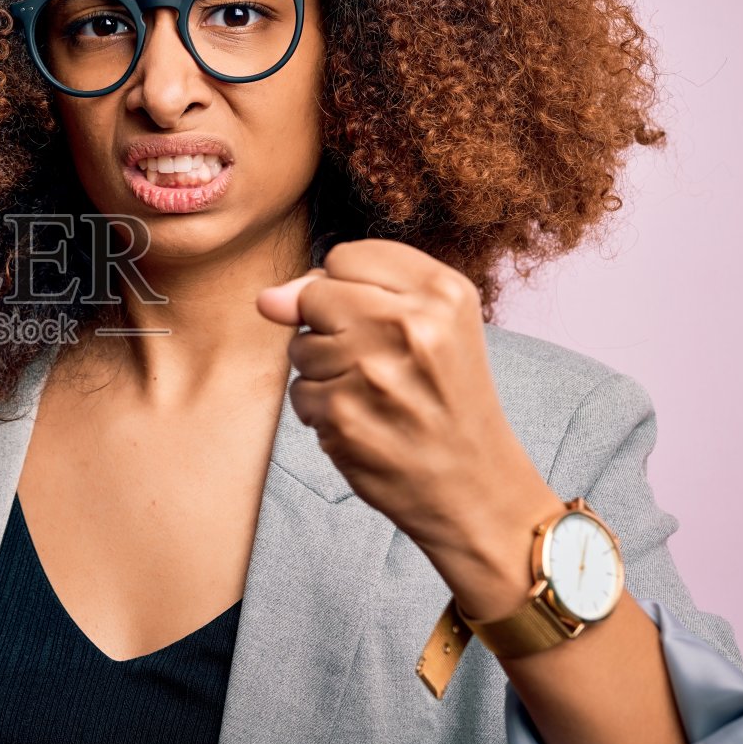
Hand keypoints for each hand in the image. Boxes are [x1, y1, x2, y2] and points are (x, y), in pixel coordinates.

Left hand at [256, 238, 561, 617]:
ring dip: (325, 372)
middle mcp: (409, 323)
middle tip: (378, 364)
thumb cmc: (447, 398)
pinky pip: (300, 393)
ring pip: (301, 346)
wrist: (476, 487)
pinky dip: (323, 412)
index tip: (383, 323)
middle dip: (330, 327)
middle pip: (314, 294)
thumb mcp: (432, 326)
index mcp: (442, 291)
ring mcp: (372, 370)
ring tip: (376, 395)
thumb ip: (349, 292)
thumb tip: (266, 299)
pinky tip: (365, 424)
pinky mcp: (344, 415)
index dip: (349, 291)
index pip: (344, 256)